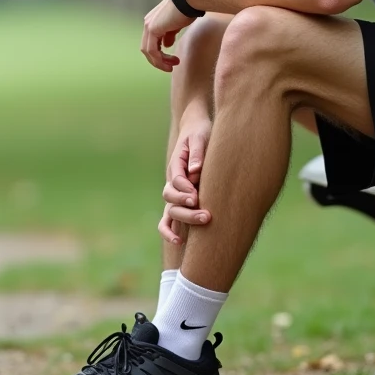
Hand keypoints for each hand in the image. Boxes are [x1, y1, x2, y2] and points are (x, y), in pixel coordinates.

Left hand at [141, 0, 193, 71]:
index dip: (160, 54)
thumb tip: (166, 44)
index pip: (151, 42)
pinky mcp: (152, 29)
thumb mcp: (176, 25)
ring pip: (148, 51)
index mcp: (153, 21)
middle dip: (158, 60)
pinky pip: (152, 50)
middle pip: (147, 48)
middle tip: (171, 66)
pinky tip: (169, 63)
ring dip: (159, 62)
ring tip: (170, 67)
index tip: (172, 61)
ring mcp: (148, 26)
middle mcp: (148, 23)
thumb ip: (169, 34)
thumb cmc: (187, 8)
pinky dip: (159, 59)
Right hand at [157, 114, 211, 244]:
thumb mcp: (200, 138)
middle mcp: (172, 181)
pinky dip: (169, 231)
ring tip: (203, 223)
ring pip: (170, 211)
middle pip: (171, 199)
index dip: (185, 191)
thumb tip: (194, 171)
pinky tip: (179, 242)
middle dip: (187, 209)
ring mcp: (174, 192)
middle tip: (206, 215)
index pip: (176, 181)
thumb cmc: (199, 134)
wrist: (196, 133)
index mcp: (176, 165)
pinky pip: (168, 219)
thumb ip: (197, 153)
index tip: (196, 197)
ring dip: (185, 220)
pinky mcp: (180, 201)